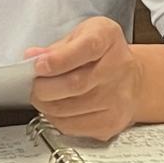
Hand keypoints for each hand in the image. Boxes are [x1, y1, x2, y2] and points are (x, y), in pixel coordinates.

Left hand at [26, 17, 142, 140]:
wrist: (131, 79)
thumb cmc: (101, 54)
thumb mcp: (79, 36)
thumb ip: (55, 48)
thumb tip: (32, 57)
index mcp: (107, 38)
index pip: (86, 48)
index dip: (59, 59)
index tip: (38, 65)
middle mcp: (118, 68)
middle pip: (74, 84)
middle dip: (44, 86)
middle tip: (33, 83)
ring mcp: (117, 98)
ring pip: (69, 109)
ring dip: (46, 104)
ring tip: (41, 95)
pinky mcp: (111, 122)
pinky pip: (73, 126)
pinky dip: (56, 118)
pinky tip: (55, 107)